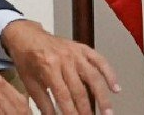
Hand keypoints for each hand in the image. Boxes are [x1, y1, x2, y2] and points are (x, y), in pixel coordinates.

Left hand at [1, 18, 121, 113]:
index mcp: (48, 67)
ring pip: (94, 77)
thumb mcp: (30, 83)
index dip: (71, 112)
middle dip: (87, 109)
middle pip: (80, 89)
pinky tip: (115, 88)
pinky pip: (100, 60)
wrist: (27, 36)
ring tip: (108, 111)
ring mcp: (76, 53)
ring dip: (103, 96)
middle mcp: (65, 59)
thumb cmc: (28, 59)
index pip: (64, 96)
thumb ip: (43, 103)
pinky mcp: (83, 48)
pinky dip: (109, 74)